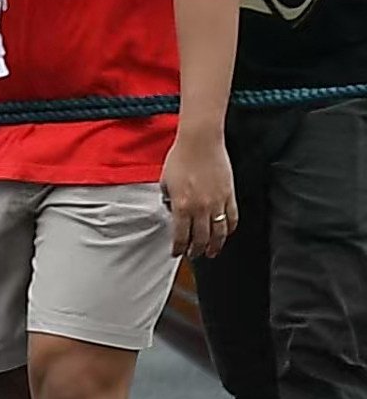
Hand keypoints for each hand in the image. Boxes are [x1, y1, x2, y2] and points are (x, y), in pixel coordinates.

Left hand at [167, 132, 236, 258]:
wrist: (200, 143)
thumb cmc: (180, 158)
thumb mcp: (165, 181)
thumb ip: (168, 199)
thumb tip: (172, 211)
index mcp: (182, 205)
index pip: (181, 235)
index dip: (179, 247)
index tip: (177, 253)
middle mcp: (201, 208)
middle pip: (201, 239)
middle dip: (197, 251)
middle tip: (195, 255)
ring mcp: (218, 203)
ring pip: (219, 233)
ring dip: (215, 246)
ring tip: (212, 252)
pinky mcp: (230, 197)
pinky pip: (232, 219)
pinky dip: (229, 230)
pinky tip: (225, 234)